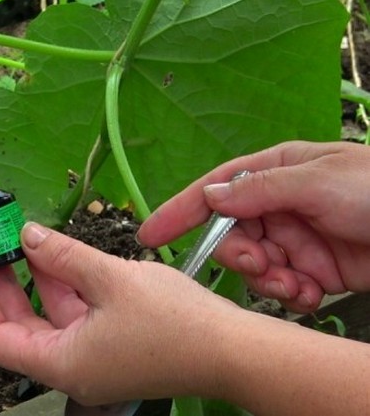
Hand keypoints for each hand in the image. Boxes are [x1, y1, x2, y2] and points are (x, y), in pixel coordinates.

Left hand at [0, 222, 239, 404]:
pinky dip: (65, 287)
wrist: (235, 350)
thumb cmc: (178, 324)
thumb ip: (63, 255)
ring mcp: (93, 359)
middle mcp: (72, 368)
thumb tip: (28, 236)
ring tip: (26, 241)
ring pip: (49, 318)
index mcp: (63, 363)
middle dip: (4, 286)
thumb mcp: (111, 279)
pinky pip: (76, 316)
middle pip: (19, 328)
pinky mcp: (112, 346)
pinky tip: (62, 256)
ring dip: (37, 280)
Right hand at [137, 140, 369, 312]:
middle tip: (261, 266)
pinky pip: (283, 289)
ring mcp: (297, 240)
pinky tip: (314, 296)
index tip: (151, 233)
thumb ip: (259, 189)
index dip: (181, 210)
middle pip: (233, 234)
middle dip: (241, 255)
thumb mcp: (317, 181)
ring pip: (256, 267)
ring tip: (297, 287)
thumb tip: (209, 195)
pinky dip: (292, 297)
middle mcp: (282, 205)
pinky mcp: (314, 272)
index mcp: (278, 172)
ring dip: (269, 282)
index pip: (217, 189)